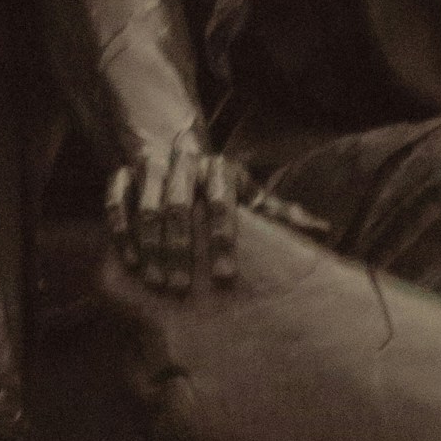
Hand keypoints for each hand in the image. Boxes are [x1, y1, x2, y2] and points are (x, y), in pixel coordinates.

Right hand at [106, 134, 325, 296]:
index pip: (221, 200)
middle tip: (182, 288)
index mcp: (218, 168)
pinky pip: (116, 199)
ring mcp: (150, 167)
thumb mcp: (251, 196)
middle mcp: (183, 164)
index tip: (225, 274)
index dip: (223, 236)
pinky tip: (129, 262)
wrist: (175, 151)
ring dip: (150, 245)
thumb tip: (323, 229)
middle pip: (180, 206)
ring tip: (157, 283)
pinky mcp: (122, 173)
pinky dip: (121, 229)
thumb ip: (280, 214)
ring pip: (148, 205)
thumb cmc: (220, 187)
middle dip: (180, 249)